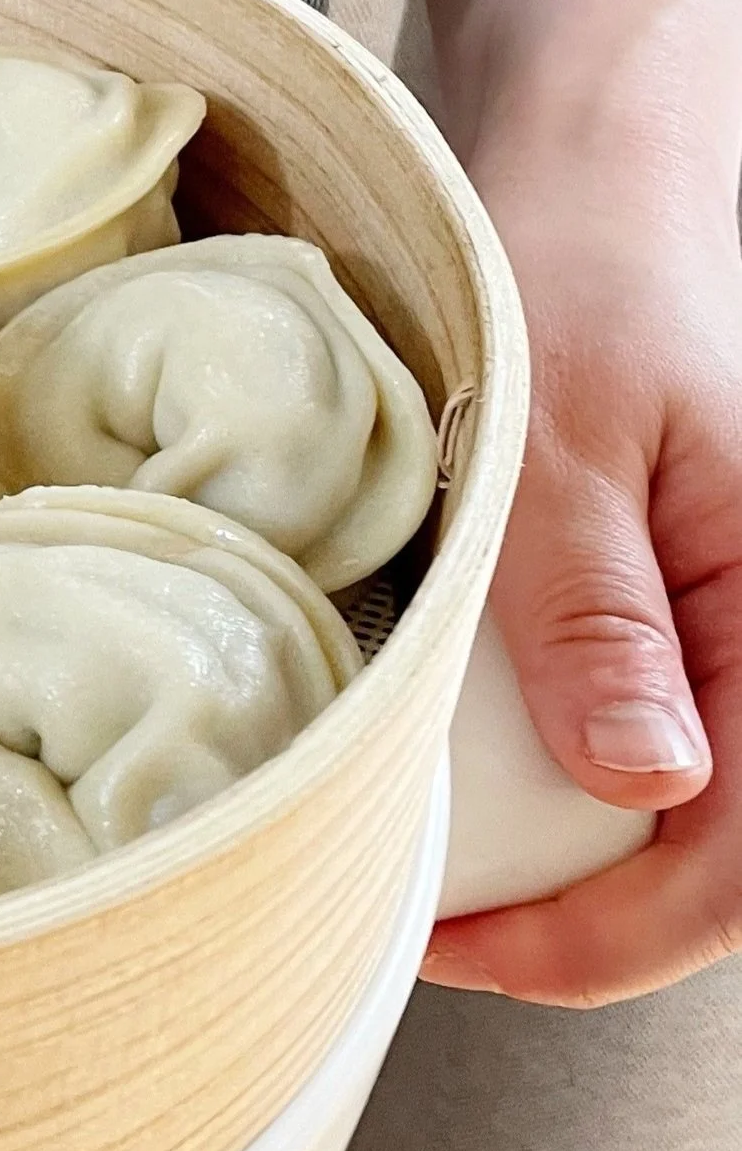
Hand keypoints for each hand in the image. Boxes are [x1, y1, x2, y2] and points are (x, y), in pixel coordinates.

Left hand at [422, 173, 741, 1003]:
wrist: (600, 200)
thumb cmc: (584, 286)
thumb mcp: (563, 450)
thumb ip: (599, 616)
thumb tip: (645, 781)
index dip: (611, 938)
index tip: (474, 951)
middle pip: (721, 864)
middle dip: (586, 930)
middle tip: (438, 934)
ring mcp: (736, 635)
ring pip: (691, 824)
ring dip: (579, 880)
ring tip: (445, 883)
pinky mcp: (687, 622)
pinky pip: (658, 750)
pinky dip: (568, 801)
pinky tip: (479, 802)